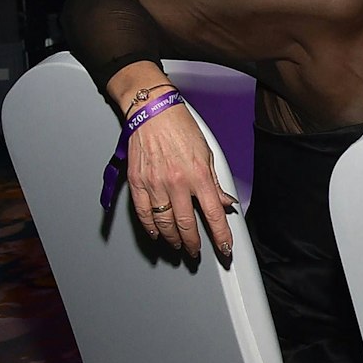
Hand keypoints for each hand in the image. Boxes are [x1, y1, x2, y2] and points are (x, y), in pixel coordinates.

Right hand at [124, 98, 235, 261]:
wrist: (152, 111)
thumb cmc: (180, 127)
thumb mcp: (207, 154)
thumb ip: (215, 183)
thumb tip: (226, 203)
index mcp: (198, 176)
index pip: (214, 215)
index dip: (221, 237)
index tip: (225, 248)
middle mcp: (176, 182)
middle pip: (186, 225)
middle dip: (193, 243)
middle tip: (196, 251)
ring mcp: (154, 184)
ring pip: (164, 223)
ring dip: (173, 238)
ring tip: (179, 244)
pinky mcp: (136, 182)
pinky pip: (143, 213)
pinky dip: (150, 227)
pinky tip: (157, 234)